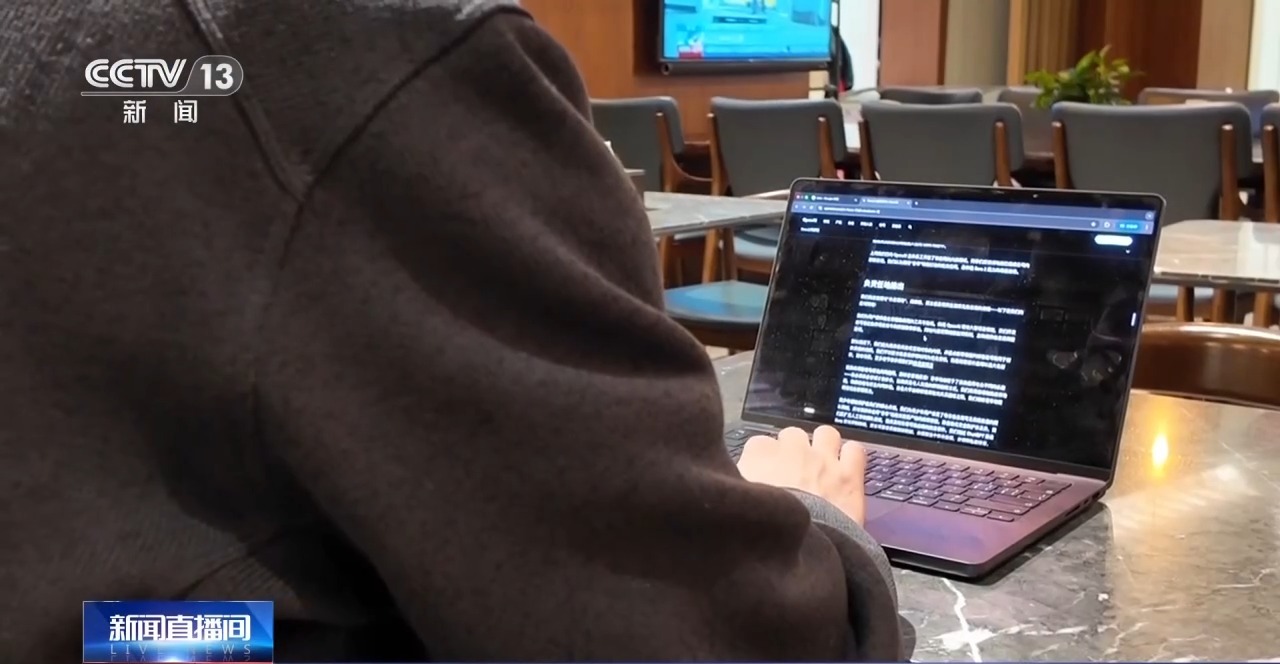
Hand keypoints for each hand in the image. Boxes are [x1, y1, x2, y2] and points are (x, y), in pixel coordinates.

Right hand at [736, 425, 866, 524]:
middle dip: (794, 449)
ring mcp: (823, 460)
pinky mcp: (849, 475)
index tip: (764, 472)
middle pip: (792, 435)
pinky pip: (855, 450)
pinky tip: (847, 470)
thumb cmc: (764, 533)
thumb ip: (740, 488)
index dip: (763, 460)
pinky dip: (852, 458)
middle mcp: (792, 451)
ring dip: (824, 446)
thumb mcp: (738, 505)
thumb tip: (739, 487)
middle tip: (793, 471)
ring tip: (822, 465)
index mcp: (759, 456)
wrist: (798, 550)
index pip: (759, 444)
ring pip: (826, 434)